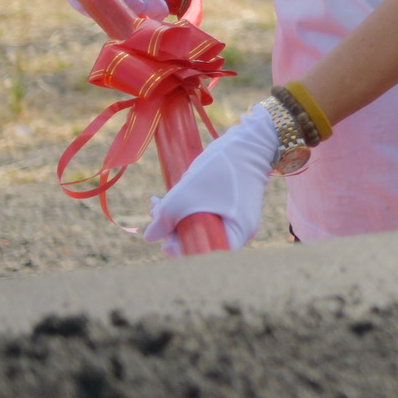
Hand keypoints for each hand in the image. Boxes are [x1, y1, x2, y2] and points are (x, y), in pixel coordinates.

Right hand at [75, 0, 223, 17]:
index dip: (84, 4)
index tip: (103, 5)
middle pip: (103, 12)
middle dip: (120, 11)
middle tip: (138, 0)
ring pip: (126, 18)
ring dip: (140, 13)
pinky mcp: (150, 5)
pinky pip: (147, 19)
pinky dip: (154, 14)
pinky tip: (162, 2)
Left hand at [141, 108, 277, 254]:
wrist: (246, 142)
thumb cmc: (219, 170)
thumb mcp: (184, 196)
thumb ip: (163, 220)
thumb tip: (150, 237)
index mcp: (235, 236)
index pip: (203, 255)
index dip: (180, 250)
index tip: (164, 238)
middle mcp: (238, 232)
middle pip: (200, 241)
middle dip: (174, 230)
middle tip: (155, 213)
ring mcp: (235, 218)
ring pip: (200, 226)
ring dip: (177, 217)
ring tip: (158, 203)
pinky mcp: (230, 206)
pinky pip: (205, 214)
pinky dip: (187, 209)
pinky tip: (170, 199)